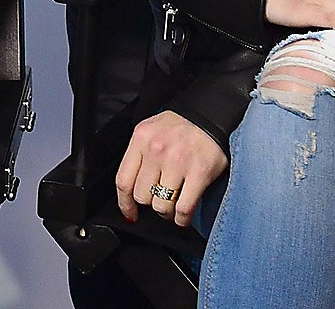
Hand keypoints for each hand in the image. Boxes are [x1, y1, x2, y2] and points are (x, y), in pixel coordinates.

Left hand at [116, 110, 226, 227]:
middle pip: (142, 196)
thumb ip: (139, 155)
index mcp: (141, 138)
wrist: (212, 114)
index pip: (123, 180)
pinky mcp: (199, 173)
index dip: (125, 203)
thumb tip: (131, 189)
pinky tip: (183, 215)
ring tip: (173, 206)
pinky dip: (182, 218)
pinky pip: (183, 209)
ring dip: (167, 211)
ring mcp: (178, 162)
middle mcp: (156, 150)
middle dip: (150, 203)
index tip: (130, 213)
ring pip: (161, 206)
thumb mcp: (151, 130)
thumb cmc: (181, 126)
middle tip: (159, 200)